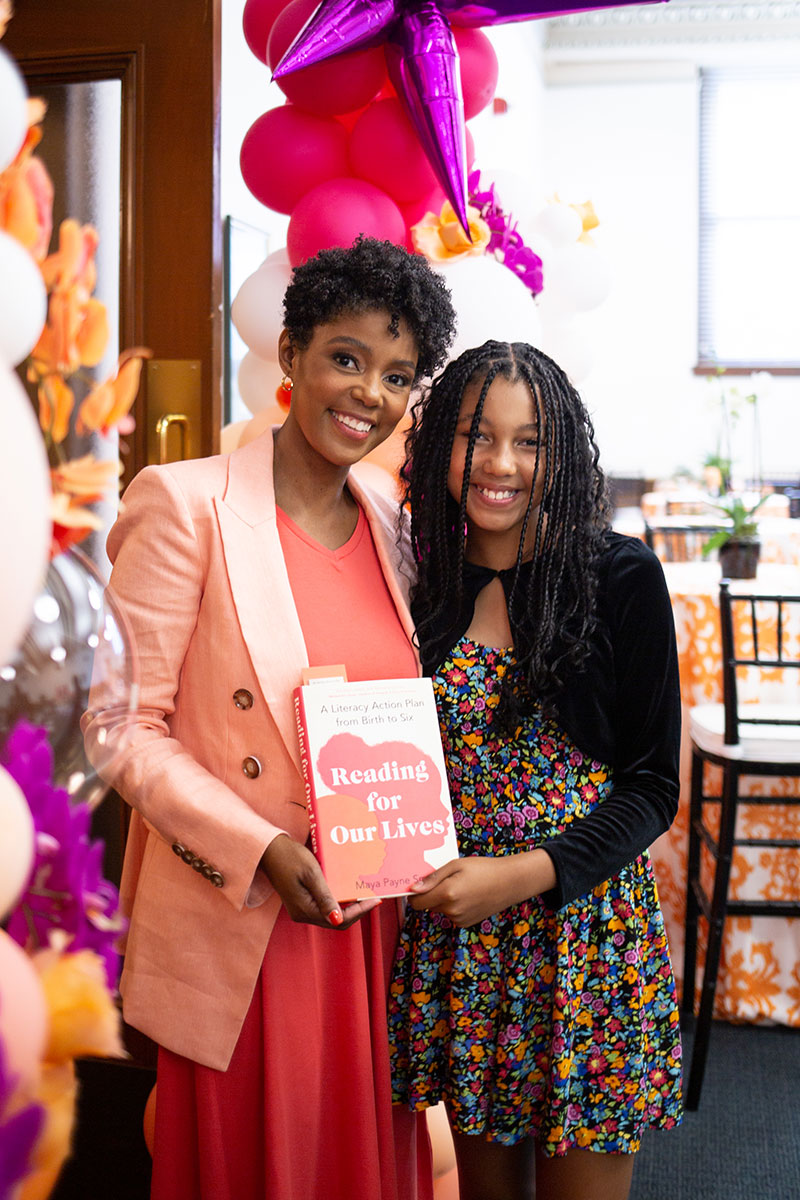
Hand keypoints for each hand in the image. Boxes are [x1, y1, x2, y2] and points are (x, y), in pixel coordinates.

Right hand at [260, 835, 379, 929]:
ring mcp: (301, 909)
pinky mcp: (301, 901)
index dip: (360, 911)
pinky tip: (346, 889)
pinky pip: (324, 906)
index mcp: (305, 910)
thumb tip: (337, 919)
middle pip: (337, 921)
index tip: (375, 900)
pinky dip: (338, 900)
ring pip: (331, 914)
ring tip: (363, 893)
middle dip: (357, 910)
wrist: (268, 849)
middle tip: (372, 897)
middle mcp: (303, 914)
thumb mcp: (311, 874)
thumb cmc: (290, 857)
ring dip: (348, 906)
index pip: (340, 920)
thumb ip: (325, 897)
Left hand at [409, 850, 555, 927]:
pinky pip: (451, 914)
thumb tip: (413, 889)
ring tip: (462, 885)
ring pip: (440, 909)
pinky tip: (468, 895)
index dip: (415, 894)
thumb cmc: (483, 868)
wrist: (510, 882)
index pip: (417, 902)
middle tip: (448, 878)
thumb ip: (432, 878)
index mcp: (447, 893)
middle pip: (428, 905)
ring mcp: (460, 919)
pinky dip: (454, 906)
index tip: (418, 883)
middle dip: (432, 893)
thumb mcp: (456, 865)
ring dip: (444, 899)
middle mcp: (452, 910)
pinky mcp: (466, 923)